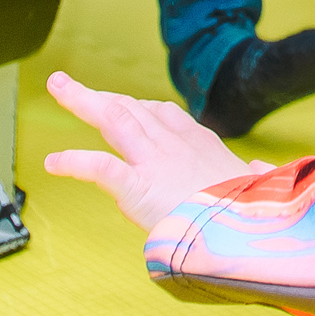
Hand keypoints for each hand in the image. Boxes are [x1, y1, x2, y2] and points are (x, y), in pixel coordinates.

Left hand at [43, 71, 268, 229]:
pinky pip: (99, 167)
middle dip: (99, 94)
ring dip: (82, 100)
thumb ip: (255, 173)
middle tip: (68, 84)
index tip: (121, 102)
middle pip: (130, 107)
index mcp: (200, 142)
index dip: (137, 106)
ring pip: (113, 119)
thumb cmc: (255, 211)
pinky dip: (74, 161)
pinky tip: (53, 162)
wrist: (248, 231)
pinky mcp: (137, 187)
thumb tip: (261, 168)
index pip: (163, 114)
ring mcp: (154, 161)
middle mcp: (173, 143)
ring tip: (58, 87)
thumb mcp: (259, 184)